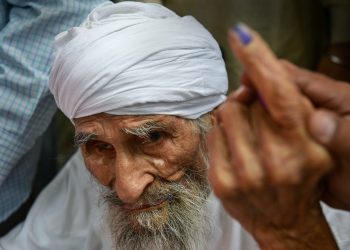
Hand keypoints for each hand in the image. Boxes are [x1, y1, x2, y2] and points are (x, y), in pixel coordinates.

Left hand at [208, 25, 337, 248]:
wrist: (286, 222)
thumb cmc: (298, 177)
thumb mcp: (309, 141)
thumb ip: (287, 107)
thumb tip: (253, 79)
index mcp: (304, 146)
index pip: (280, 94)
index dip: (261, 61)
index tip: (242, 35)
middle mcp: (277, 161)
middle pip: (246, 101)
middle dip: (250, 103)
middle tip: (259, 122)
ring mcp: (246, 174)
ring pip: (226, 114)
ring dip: (236, 118)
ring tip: (249, 138)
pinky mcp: (222, 182)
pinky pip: (213, 134)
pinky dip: (223, 135)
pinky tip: (237, 151)